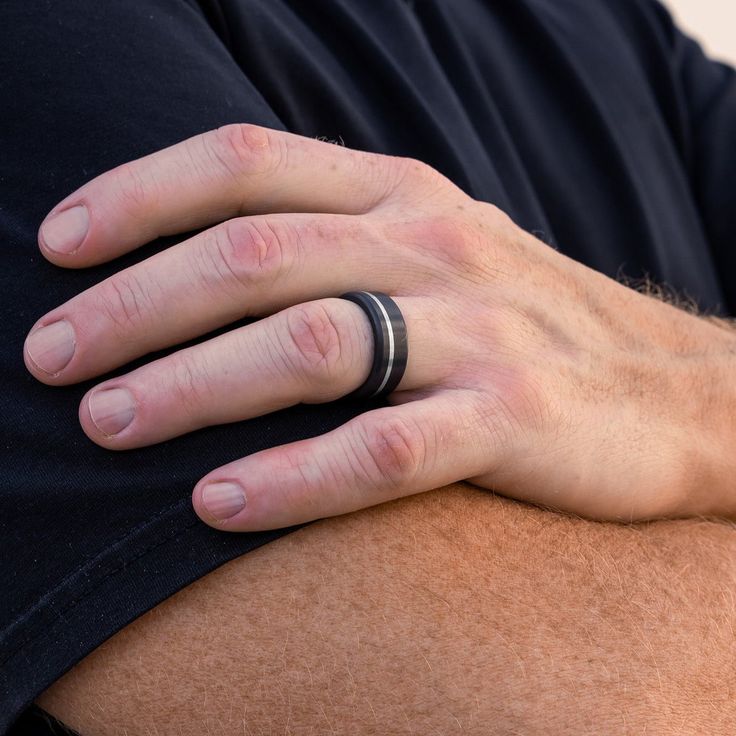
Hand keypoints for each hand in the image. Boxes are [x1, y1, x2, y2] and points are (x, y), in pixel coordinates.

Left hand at [23, 125, 733, 528]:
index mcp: (402, 194)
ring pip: (307, 346)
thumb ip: (334, 242)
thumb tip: (199, 267)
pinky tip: (218, 505)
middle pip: (253, 259)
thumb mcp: (432, 248)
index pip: (247, 165)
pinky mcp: (514, 415)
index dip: (139, 196)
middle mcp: (432, 245)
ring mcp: (476, 329)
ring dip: (190, 388)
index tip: (57, 247)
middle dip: (134, 307)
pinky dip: (293, 479)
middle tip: (50, 361)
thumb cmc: (524, 319)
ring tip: (107, 427)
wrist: (675, 388)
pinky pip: (383, 448)